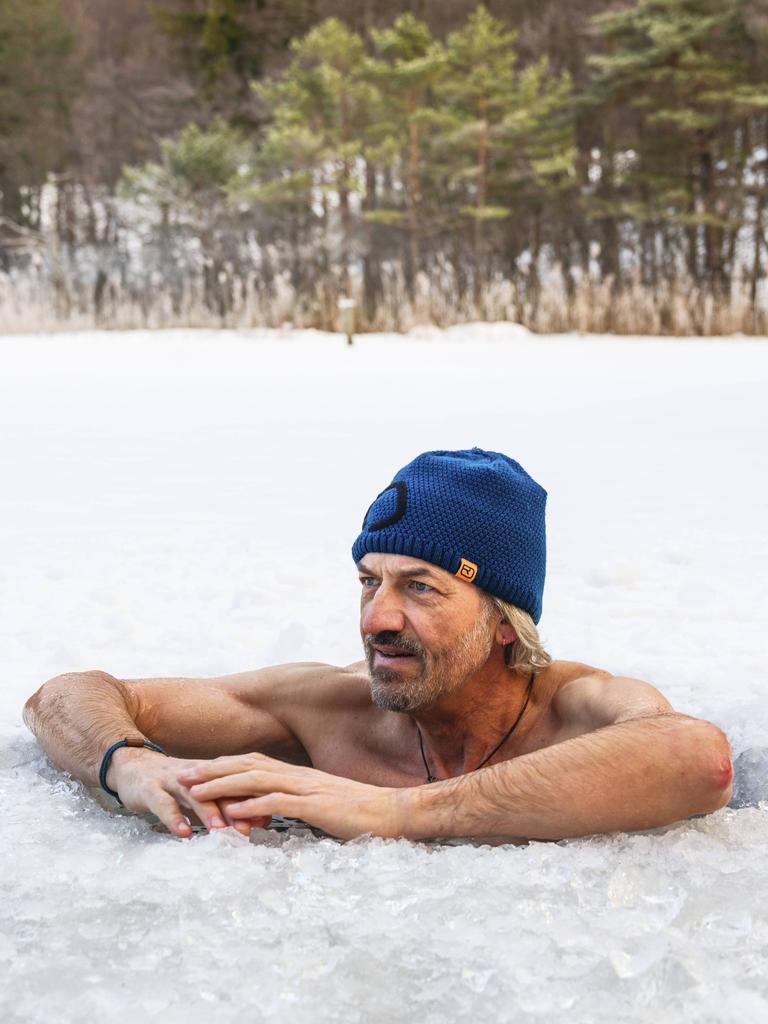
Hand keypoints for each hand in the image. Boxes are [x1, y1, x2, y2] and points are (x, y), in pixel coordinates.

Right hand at [108, 746, 270, 838]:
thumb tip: (258, 820)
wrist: (133, 766)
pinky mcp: (150, 789)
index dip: (253, 799)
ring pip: (194, 794)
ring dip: (209, 811)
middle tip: (253, 826)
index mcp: (210, 775)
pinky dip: (174, 818)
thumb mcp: (200, 795)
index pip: (236, 786)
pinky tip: (184, 833)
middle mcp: (195, 776)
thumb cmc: (172, 786)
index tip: (271, 816)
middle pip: (220, 789)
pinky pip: (163, 804)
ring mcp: (172, 781)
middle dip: (237, 807)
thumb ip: (225, 806)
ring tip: (222, 829)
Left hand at [177, 753, 408, 840]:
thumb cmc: (361, 813)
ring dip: (223, 784)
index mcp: (299, 775)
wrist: (394, 812)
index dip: (223, 765)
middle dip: (212, 770)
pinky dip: (252, 804)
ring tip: (195, 790)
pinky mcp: (317, 805)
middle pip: (247, 765)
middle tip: (181, 774)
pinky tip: (232, 810)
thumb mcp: (322, 805)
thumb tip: (270, 811)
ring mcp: (307, 788)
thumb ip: (297, 804)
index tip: (196, 770)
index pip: (254, 763)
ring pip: (257, 779)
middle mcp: (299, 776)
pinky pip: (279, 802)